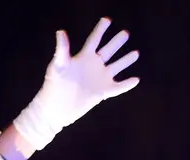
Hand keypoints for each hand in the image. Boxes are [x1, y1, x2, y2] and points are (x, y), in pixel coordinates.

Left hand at [12, 17, 140, 150]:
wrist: (54, 109)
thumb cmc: (53, 86)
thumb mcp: (57, 66)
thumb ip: (62, 50)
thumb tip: (60, 32)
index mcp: (83, 58)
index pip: (94, 40)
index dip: (100, 30)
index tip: (107, 20)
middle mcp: (93, 66)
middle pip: (108, 51)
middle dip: (116, 42)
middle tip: (125, 33)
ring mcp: (99, 79)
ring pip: (116, 66)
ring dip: (125, 60)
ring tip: (136, 53)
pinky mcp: (102, 92)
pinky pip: (118, 87)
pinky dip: (127, 84)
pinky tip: (136, 80)